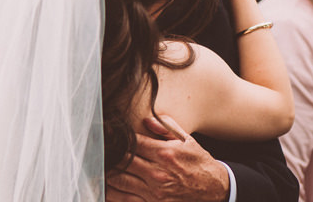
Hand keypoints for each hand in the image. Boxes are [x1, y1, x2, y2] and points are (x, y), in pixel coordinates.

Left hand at [106, 116, 229, 201]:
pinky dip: (114, 193)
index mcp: (163, 154)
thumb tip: (145, 119)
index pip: (130, 142)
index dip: (114, 135)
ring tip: (95, 163)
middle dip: (107, 153)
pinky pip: (128, 200)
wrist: (216, 190)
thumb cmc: (199, 162)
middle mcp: (157, 174)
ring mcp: (155, 192)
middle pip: (121, 160)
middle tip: (95, 146)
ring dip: (106, 172)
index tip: (103, 130)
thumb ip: (165, 126)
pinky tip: (104, 186)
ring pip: (120, 181)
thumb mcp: (186, 139)